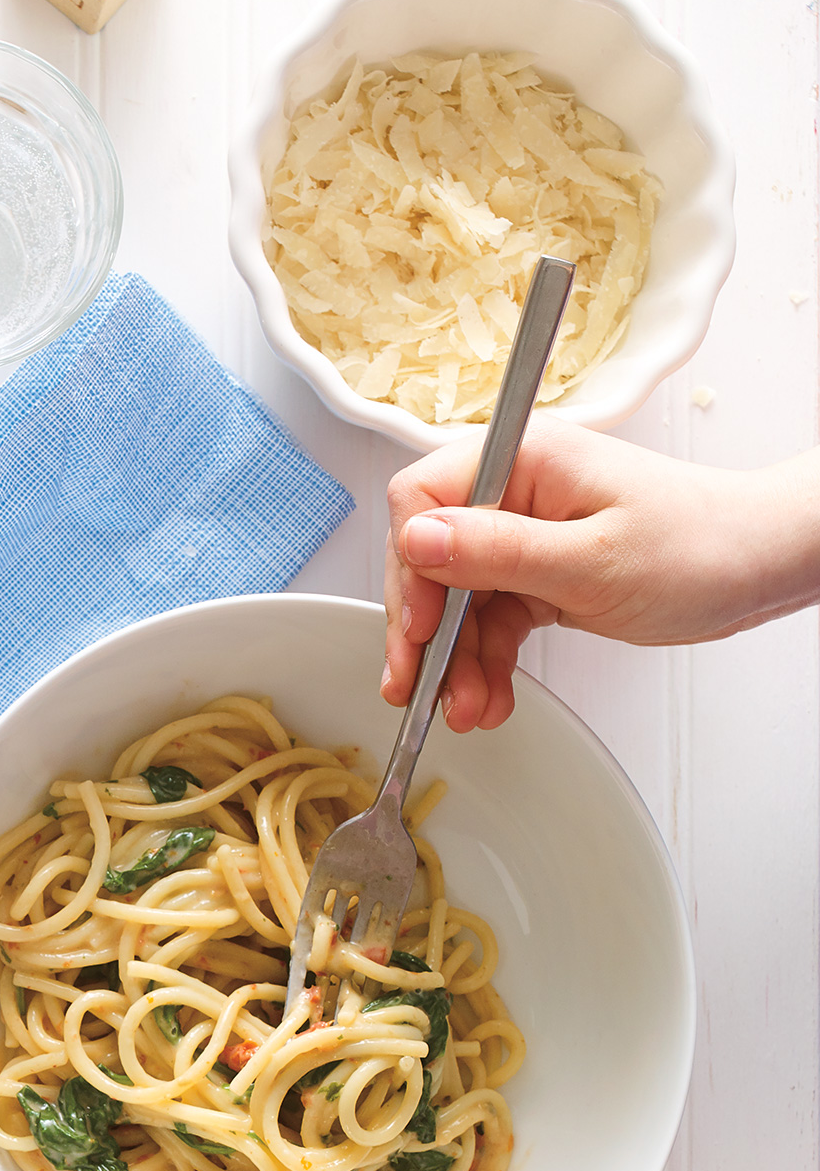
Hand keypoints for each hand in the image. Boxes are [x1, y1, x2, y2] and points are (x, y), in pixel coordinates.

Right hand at [381, 421, 819, 730]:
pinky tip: (488, 697)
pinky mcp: (540, 572)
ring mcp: (526, 534)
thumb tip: (416, 540)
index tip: (422, 627)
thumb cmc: (699, 547)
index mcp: (525, 461)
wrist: (758, 568)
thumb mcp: (591, 560)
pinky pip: (491, 620)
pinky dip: (484, 662)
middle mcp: (517, 492)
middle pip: (432, 558)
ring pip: (458, 600)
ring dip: (455, 661)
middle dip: (426, 631)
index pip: (424, 499)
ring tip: (466, 709)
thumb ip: (497, 551)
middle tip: (417, 686)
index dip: (413, 567)